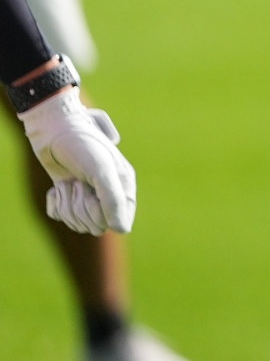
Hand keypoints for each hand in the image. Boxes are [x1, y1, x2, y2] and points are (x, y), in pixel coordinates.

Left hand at [18, 87, 136, 233]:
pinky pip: (59, 216)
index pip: (120, 221)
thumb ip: (114, 201)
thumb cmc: (83, 146)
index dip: (103, 213)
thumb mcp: (102, 171)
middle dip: (81, 207)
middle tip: (78, 183)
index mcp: (124, 186)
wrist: (54, 130)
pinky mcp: (66, 195)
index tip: (92, 193)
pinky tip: (58, 185)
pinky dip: (54, 203)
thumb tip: (121, 231)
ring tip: (68, 181)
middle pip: (96, 225)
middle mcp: (107, 193)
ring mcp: (86, 195)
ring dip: (66, 203)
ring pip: (76, 222)